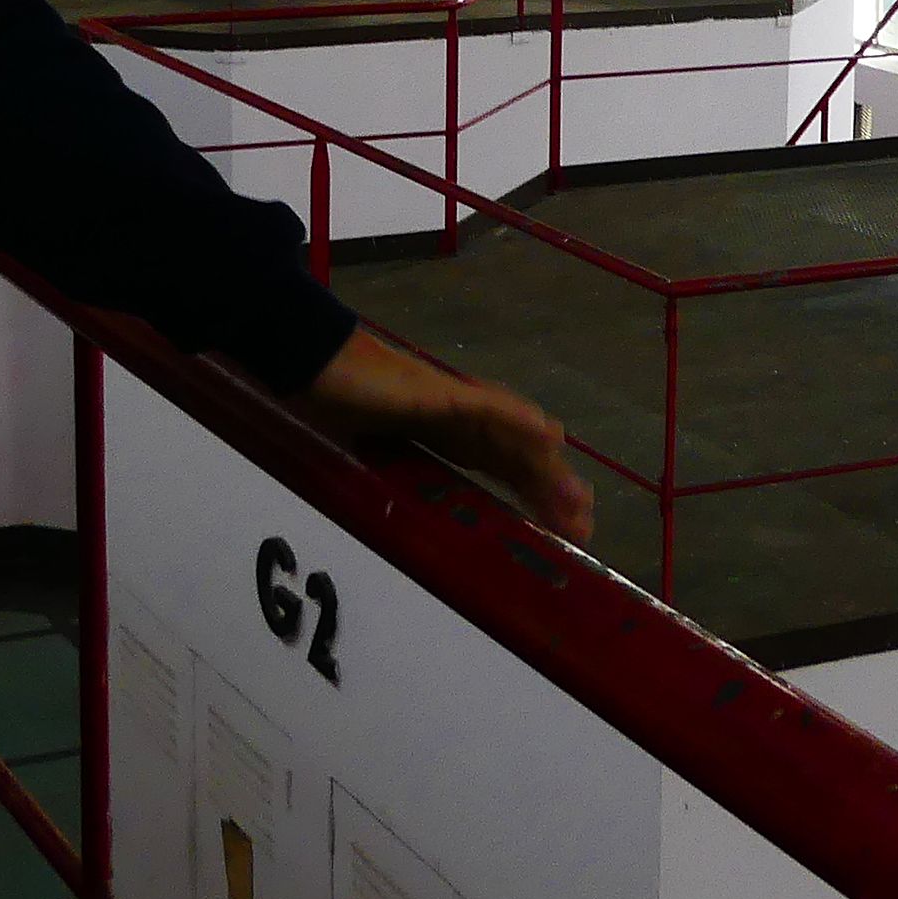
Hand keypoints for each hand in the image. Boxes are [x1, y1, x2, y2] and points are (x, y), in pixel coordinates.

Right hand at [299, 327, 591, 542]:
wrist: (314, 364)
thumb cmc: (340, 406)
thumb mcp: (380, 459)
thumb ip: (405, 480)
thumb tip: (412, 524)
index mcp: (451, 439)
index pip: (504, 473)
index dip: (535, 501)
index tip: (562, 535)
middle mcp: (464, 422)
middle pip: (520, 460)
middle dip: (553, 493)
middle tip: (583, 530)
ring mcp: (456, 404)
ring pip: (515, 437)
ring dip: (547, 468)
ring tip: (575, 500)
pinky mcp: (442, 392)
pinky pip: (488, 406)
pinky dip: (519, 420)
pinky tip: (548, 438)